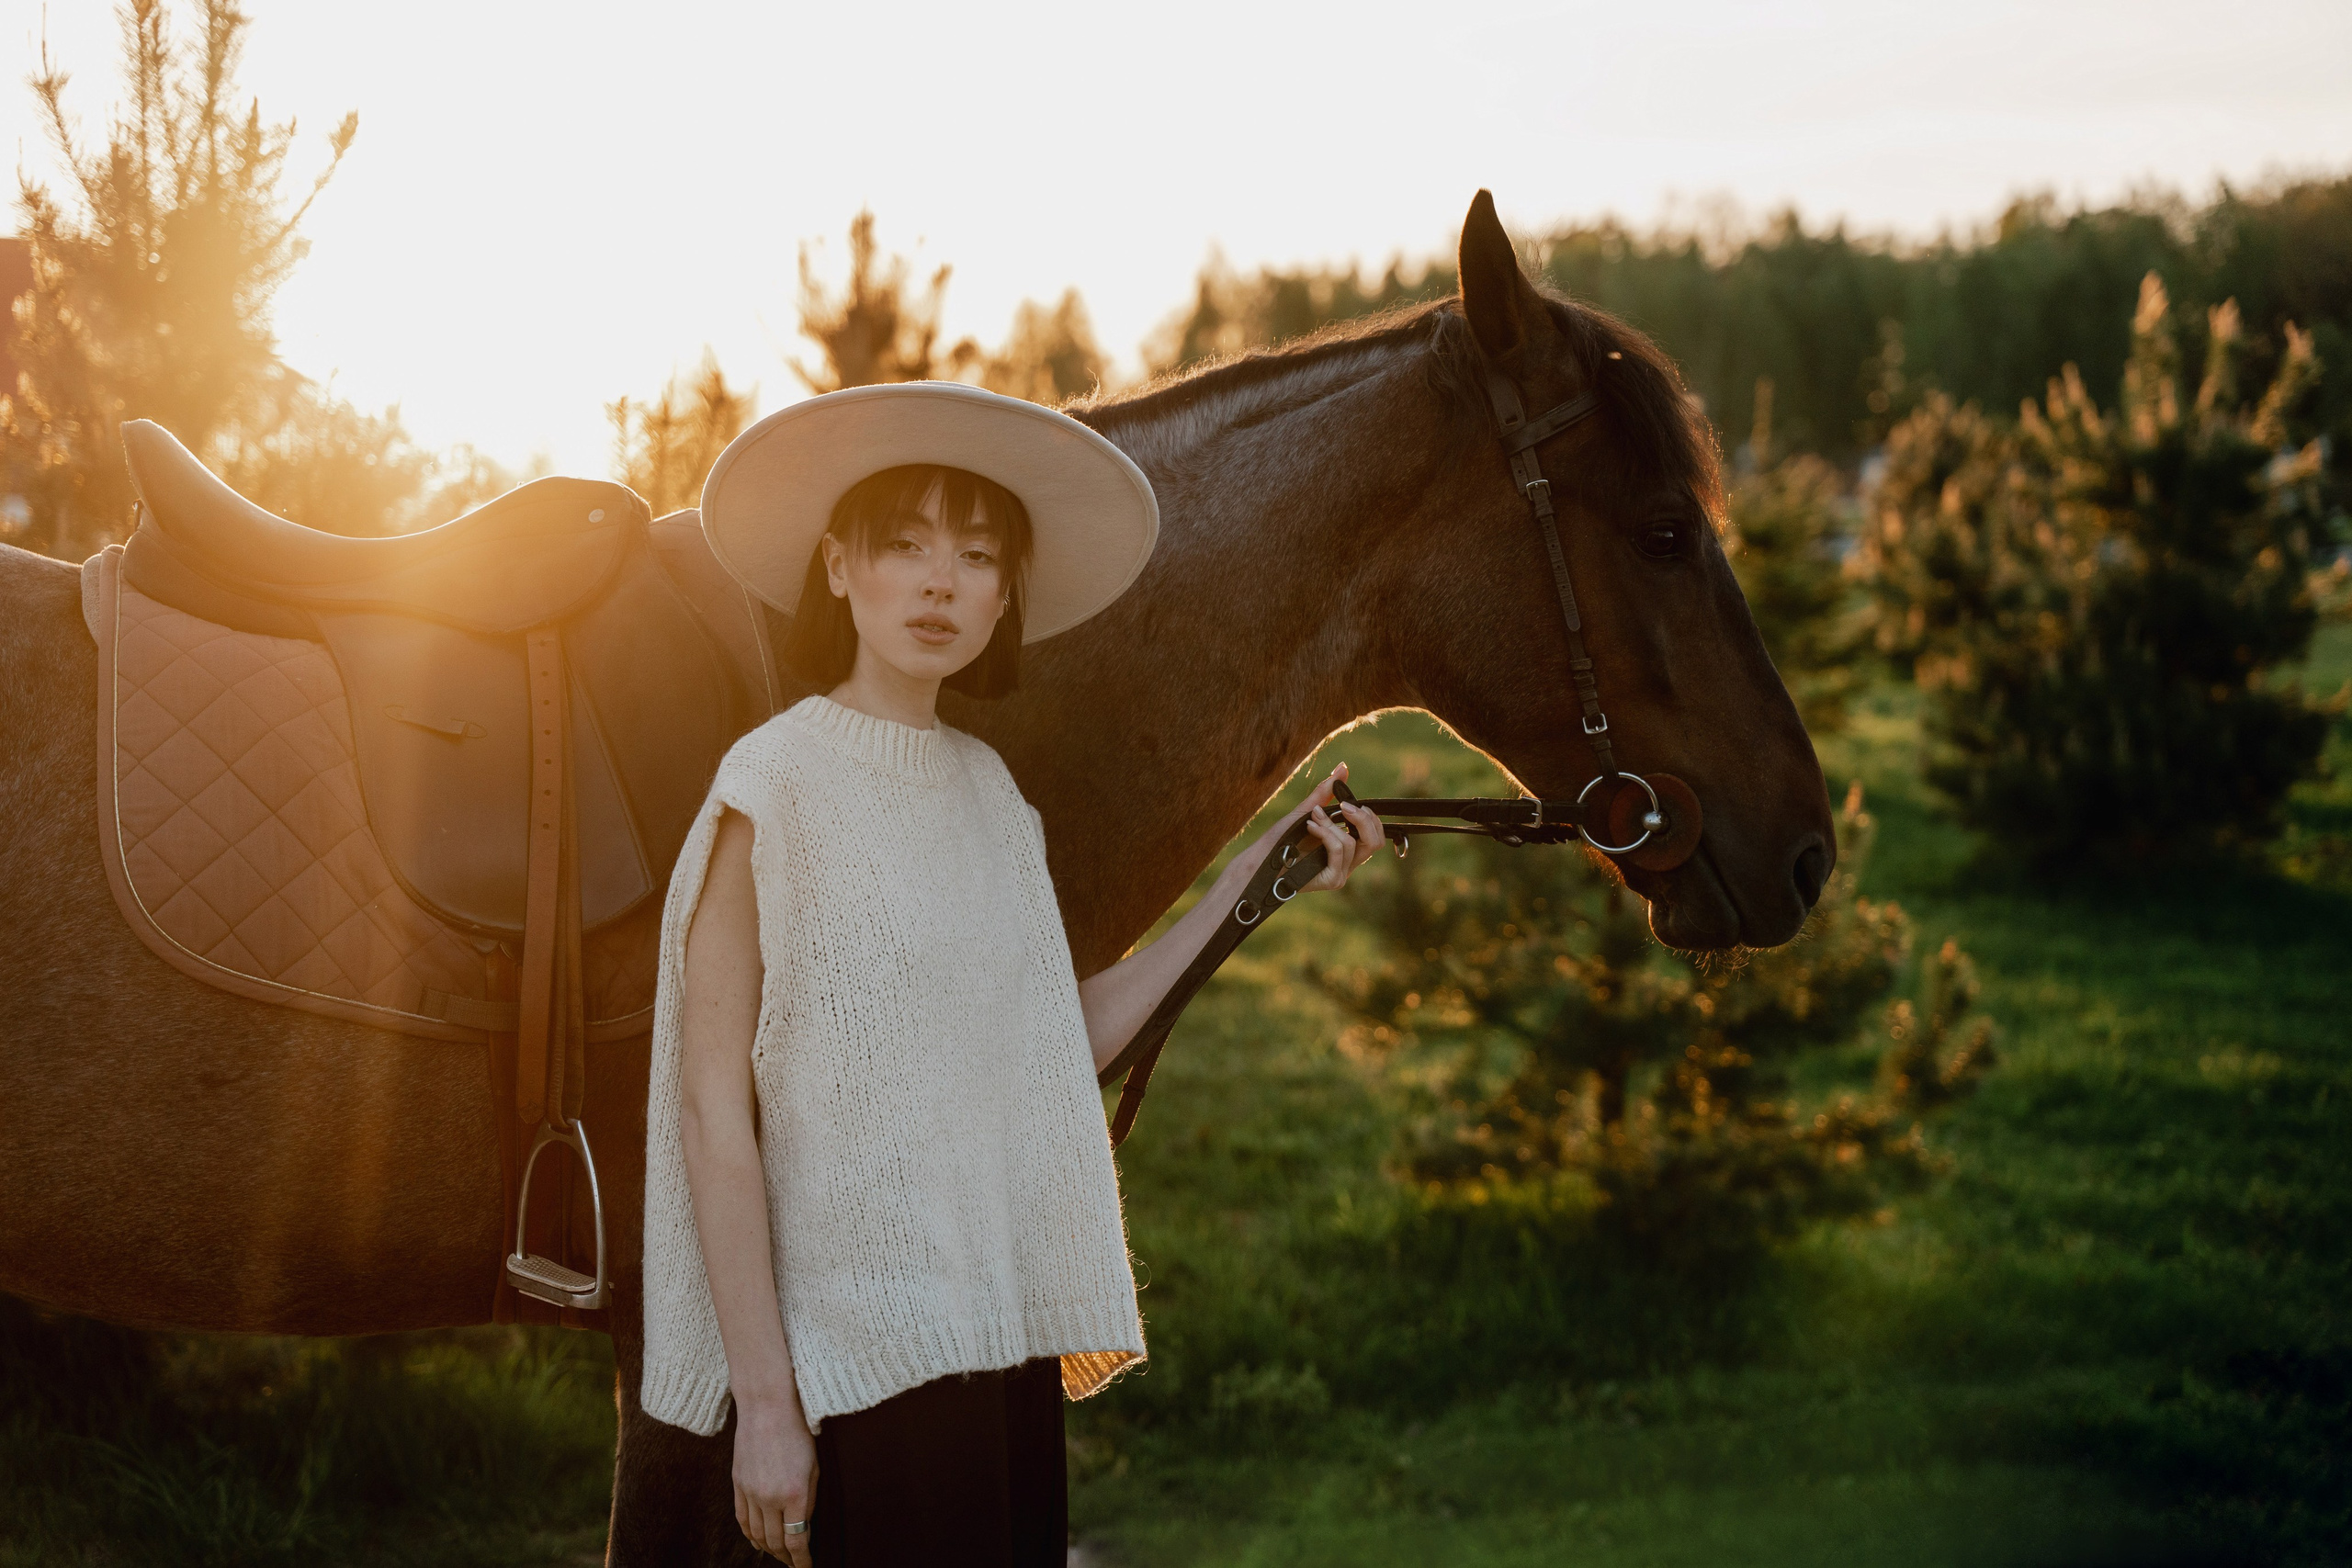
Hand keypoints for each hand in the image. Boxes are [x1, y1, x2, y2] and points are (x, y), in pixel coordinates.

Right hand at [734, 1394, 818, 1564]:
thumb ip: (808, 1500)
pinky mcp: (737, 1484)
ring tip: (779, 1556)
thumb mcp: (815, 1467)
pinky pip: (741, 1520)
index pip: (796, 1541)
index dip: (801, 1560)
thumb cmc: (798, 1433)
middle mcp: (770, 1497)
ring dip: (768, 1549)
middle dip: (786, 1557)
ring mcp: (750, 1492)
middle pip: (775, 1542)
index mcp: (795, 1494)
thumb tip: (803, 1527)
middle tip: (794, 1563)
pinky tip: (757, 1542)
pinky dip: (749, 1535)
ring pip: (756, 1534)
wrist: (767, 1407)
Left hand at [1243, 762, 1386, 894]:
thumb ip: (1326, 792)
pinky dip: (1325, 834)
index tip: (1349, 804)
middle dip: (1362, 819)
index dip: (1370, 817)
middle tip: (1343, 807)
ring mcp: (1342, 872)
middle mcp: (1348, 862)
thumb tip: (1343, 768)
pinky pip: (1338, 849)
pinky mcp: (1333, 879)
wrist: (1263, 859)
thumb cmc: (1282, 839)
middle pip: (1375, 842)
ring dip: (1329, 825)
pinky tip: (1310, 827)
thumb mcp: (1307, 811)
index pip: (1375, 835)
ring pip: (1351, 843)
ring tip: (1312, 819)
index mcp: (1348, 848)